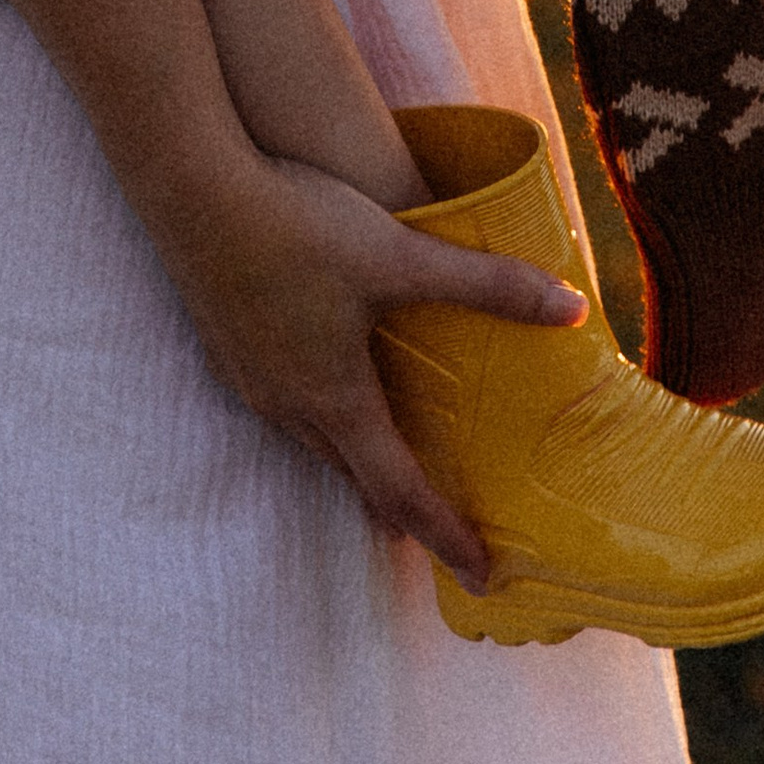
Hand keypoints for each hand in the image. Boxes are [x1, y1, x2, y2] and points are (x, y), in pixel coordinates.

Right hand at [140, 140, 583, 588]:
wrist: (191, 187)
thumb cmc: (298, 225)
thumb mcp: (402, 254)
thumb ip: (487, 284)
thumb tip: (572, 308)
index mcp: (335, 398)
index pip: (401, 491)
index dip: (445, 535)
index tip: (479, 576)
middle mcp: (288, 403)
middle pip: (353, 474)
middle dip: (399, 506)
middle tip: (440, 526)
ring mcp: (250, 376)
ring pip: (311, 439)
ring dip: (354, 459)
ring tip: (388, 462)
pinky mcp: (226, 343)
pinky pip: (282, 401)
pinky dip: (319, 414)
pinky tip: (327, 382)